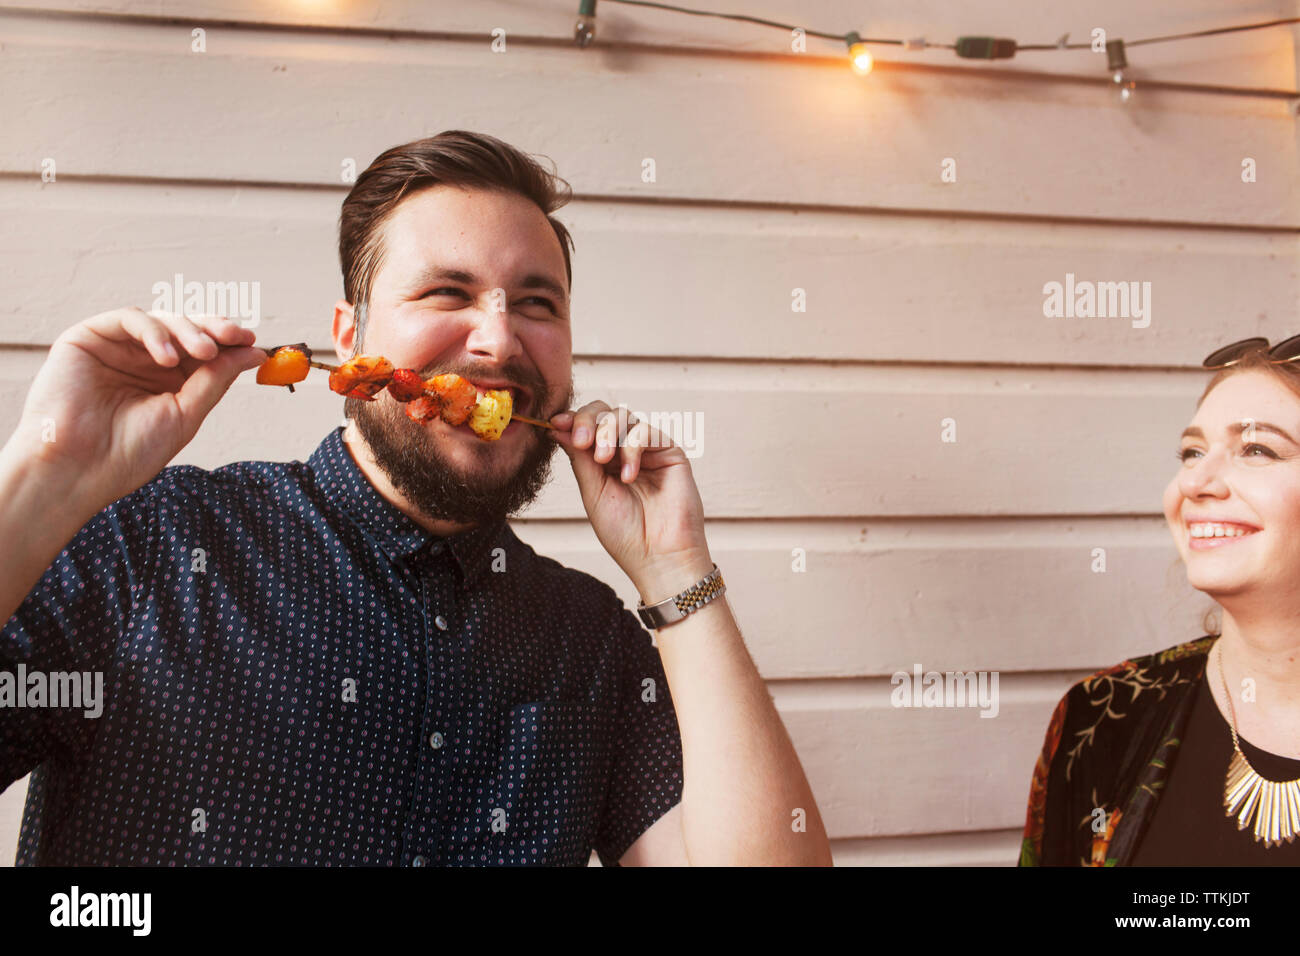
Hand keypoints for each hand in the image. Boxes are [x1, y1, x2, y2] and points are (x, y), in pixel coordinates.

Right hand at [8, 307, 265, 511]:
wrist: (79, 469)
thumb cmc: (129, 451)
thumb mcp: (185, 414)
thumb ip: (215, 380)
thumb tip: (254, 353)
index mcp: (169, 379)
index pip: (204, 350)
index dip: (229, 342)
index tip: (253, 343)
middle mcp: (144, 360)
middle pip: (187, 329)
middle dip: (215, 329)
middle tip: (236, 336)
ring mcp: (117, 347)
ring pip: (163, 320)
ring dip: (190, 330)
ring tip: (205, 352)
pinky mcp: (89, 338)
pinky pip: (129, 319)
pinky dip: (154, 332)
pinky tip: (166, 358)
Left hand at [551, 401, 713, 602]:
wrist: (658, 556)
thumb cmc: (625, 533)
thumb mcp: (592, 492)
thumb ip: (579, 458)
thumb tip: (557, 427)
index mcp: (601, 462)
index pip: (586, 427)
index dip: (571, 420)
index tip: (556, 422)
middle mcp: (624, 451)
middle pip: (603, 413)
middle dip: (588, 421)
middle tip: (582, 442)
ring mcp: (648, 450)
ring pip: (624, 416)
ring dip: (608, 432)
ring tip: (604, 460)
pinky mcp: (669, 452)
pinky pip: (646, 431)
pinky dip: (633, 448)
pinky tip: (628, 475)